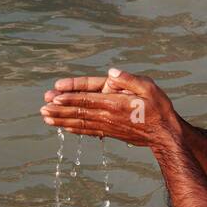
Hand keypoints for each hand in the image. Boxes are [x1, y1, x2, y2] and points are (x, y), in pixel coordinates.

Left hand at [40, 69, 176, 145]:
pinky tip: (64, 128)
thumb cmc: (158, 108)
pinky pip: (88, 131)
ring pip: (80, 122)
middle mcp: (108, 115)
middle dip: (59, 108)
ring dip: (62, 120)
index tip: (55, 95)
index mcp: (115, 103)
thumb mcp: (149, 87)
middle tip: (42, 107)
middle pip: (79, 111)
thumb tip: (112, 72)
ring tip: (45, 117)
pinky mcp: (109, 133)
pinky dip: (74, 129)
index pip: (88, 98)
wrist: (164, 134)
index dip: (70, 96)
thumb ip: (130, 79)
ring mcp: (107, 126)